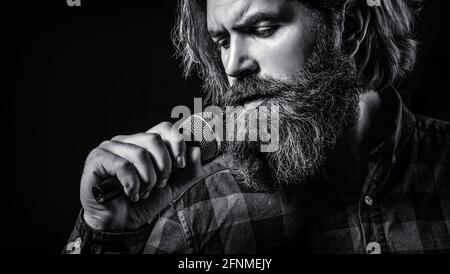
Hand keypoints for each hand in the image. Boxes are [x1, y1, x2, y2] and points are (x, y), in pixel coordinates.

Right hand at [79, 122, 204, 231]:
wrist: (120, 224)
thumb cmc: (144, 201)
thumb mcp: (173, 186)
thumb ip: (190, 171)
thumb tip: (197, 150)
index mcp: (144, 143)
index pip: (165, 128)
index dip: (177, 144)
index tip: (180, 165)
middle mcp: (127, 141)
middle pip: (154, 139)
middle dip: (164, 166)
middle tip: (159, 184)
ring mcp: (110, 148)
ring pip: (140, 154)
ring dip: (147, 180)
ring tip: (143, 192)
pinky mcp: (97, 159)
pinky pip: (122, 165)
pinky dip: (131, 184)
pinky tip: (130, 194)